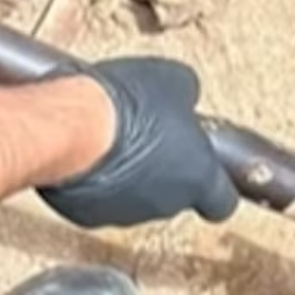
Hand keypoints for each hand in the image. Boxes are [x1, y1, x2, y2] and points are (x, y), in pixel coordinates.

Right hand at [41, 57, 238, 230]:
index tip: (207, 170)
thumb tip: (184, 94)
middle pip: (175, 195)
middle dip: (165, 169)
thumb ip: (187, 95)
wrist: (72, 126)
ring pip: (136, 198)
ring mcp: (126, 214)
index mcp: (198, 177)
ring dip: (130, 175)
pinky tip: (89, 154)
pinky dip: (97, 181)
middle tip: (152, 138)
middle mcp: (166, 203)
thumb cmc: (125, 107)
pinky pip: (99, 199)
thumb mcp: (173, 80)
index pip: (222, 202)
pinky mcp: (88, 214)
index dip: (215, 185)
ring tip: (114, 139)